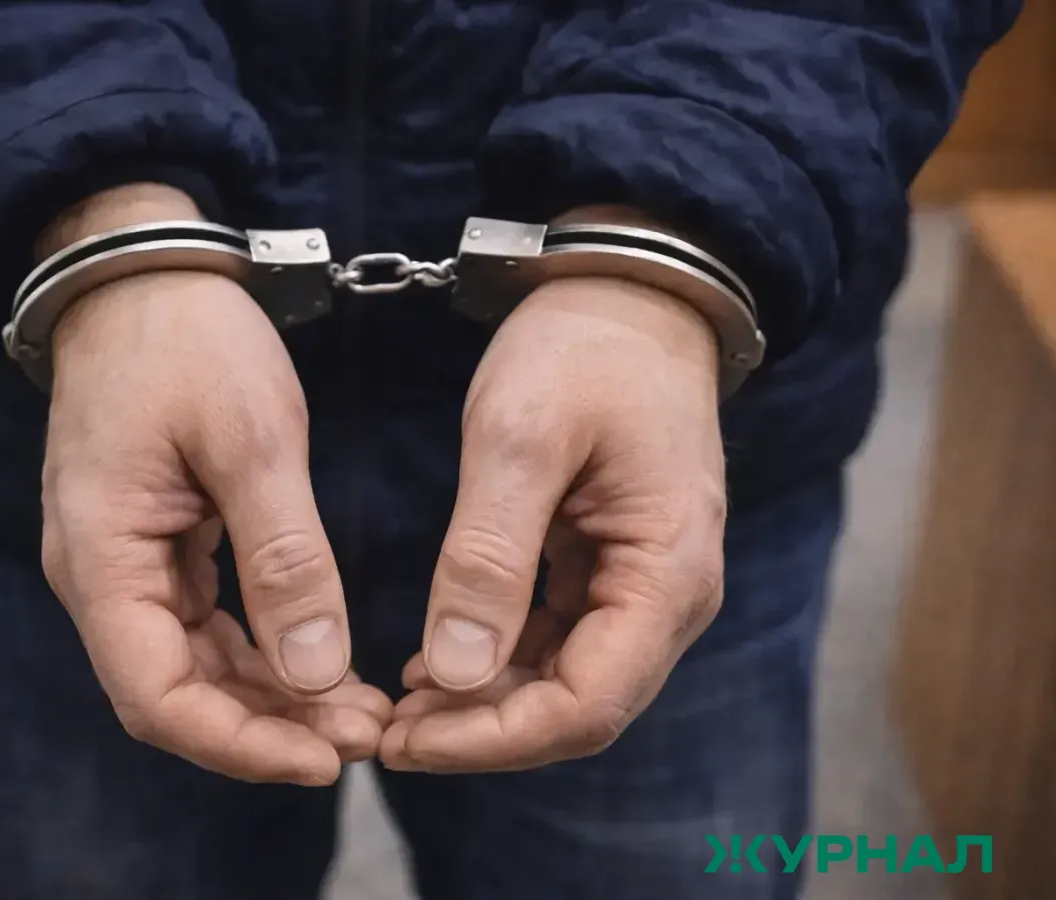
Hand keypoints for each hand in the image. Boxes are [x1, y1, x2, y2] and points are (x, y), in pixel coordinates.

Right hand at [41, 265, 389, 786]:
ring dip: (271, 699)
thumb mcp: (250, 439)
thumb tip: (316, 670)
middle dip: (269, 729)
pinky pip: (203, 627)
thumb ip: (283, 557)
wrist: (145, 275)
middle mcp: (100, 576)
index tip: (325, 760)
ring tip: (359, 709)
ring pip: (194, 668)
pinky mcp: (154, 548)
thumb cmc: (188, 339)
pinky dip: (261, 654)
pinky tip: (321, 663)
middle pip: (175, 696)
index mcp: (101, 556)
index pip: (157, 696)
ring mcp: (123, 564)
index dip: (239, 745)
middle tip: (365, 733)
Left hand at [380, 275, 726, 772]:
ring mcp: (645, 586)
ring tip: (396, 706)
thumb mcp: (522, 437)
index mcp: (667, 575)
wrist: (631, 295)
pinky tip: (434, 662)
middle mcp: (670, 598)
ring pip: (565, 685)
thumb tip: (453, 672)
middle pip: (577, 710)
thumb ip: (489, 554)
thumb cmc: (585, 348)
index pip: (586, 707)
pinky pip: (558, 643)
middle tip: (384, 732)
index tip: (403, 741)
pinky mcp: (614, 569)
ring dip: (484, 705)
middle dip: (480, 731)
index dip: (491, 739)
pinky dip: (497, 662)